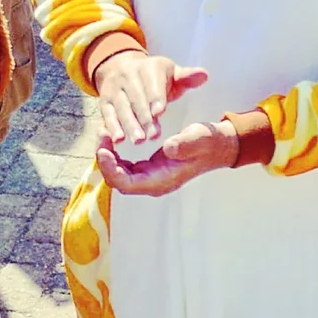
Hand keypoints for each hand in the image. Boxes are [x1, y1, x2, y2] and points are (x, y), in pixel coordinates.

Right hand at [94, 49, 209, 156]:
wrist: (122, 67)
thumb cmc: (155, 77)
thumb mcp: (171, 74)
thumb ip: (187, 78)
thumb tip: (204, 75)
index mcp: (148, 67)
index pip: (152, 84)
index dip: (156, 98)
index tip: (160, 113)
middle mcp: (128, 75)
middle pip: (136, 98)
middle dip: (144, 118)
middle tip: (152, 136)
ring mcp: (114, 88)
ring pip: (122, 107)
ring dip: (129, 125)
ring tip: (138, 141)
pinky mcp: (104, 100)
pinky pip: (107, 114)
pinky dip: (111, 127)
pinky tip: (117, 140)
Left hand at [97, 119, 236, 195]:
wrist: (217, 145)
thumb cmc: (208, 142)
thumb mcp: (199, 139)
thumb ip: (184, 144)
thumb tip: (168, 148)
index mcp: (162, 181)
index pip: (127, 184)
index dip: (111, 170)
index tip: (104, 150)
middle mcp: (153, 183)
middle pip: (118, 180)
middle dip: (105, 160)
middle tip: (100, 135)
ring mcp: (150, 177)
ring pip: (119, 173)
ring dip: (108, 156)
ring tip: (103, 133)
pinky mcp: (148, 168)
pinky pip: (125, 166)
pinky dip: (116, 154)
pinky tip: (112, 137)